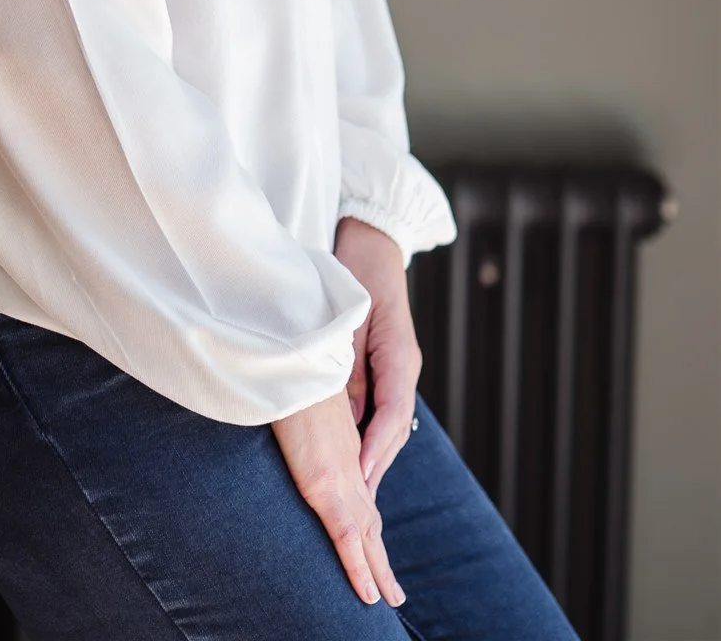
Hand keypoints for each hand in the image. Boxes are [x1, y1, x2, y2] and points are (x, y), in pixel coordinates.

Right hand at [272, 388, 406, 608]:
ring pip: (367, 535)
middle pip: (371, 519)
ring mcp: (342, 476)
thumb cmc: (288, 372)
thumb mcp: (301, 403)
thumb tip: (299, 432)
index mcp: (343, 446)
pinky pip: (348, 537)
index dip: (368, 520)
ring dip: (378, 570)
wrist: (293, 359)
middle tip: (392, 590)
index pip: (361, 492)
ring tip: (388, 598)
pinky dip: (358, 568)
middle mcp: (349, 464)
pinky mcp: (327, 485)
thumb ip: (308, 425)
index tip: (373, 545)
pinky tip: (368, 593)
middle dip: (380, 556)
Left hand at [334, 215, 422, 497]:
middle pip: (392, 428)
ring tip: (354, 496)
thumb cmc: (355, 271)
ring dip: (371, 455)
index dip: (374, 450)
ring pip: (386, 422)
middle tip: (356, 509)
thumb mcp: (347, 320)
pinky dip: (366, 434)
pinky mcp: (384, 365)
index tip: (358, 481)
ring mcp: (396, 368)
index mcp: (400, 358)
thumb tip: (350, 418)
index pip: (391, 416)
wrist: (370, 241)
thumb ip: (348, 367)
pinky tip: (352, 455)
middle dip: (374, 466)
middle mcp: (403, 368)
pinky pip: (378, 408)